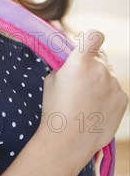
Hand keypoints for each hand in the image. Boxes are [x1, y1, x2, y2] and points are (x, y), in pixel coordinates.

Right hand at [38, 30, 127, 167]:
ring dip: (100, 81)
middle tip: (80, 81)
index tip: (87, 46)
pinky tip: (95, 108)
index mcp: (80, 61)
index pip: (95, 36)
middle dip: (92, 64)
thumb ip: (67, 64)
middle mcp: (101, 69)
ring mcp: (114, 84)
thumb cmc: (55, 108)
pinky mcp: (123, 99)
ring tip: (86, 100)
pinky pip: (116, 89)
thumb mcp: (52, 79)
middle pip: (100, 57)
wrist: (68, 140)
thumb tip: (74, 59)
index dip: (91, 39)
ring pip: (108, 74)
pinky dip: (108, 95)